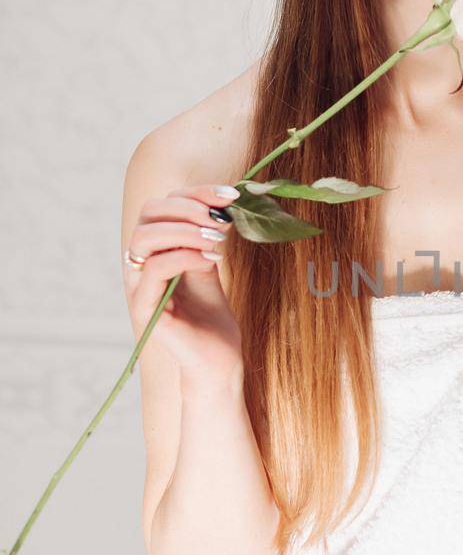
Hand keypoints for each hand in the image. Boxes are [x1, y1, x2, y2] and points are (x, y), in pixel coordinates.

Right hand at [124, 183, 243, 381]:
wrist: (217, 360)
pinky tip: (212, 259)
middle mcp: (140, 265)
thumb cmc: (213, 318)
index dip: (195, 194)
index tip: (231, 195)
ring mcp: (138, 286)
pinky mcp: (144, 308)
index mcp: (154, 251)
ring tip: (218, 237)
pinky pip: (155, 269)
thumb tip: (219, 203)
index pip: (163, 206)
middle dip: (189, 207)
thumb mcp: (210, 267)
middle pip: (149, 214)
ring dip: (185, 229)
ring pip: (145, 237)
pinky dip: (185, 256)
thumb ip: (205, 237)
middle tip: (222, 218)